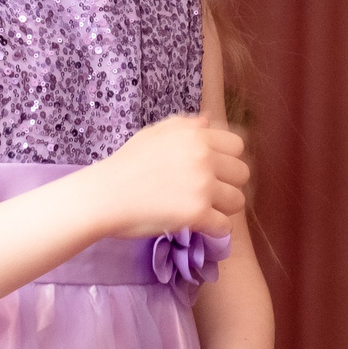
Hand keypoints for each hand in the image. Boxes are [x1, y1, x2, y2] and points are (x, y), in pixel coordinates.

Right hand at [92, 114, 247, 240]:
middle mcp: (203, 157)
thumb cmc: (125, 164)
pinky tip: (197, 224)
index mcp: (195, 136)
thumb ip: (184, 125)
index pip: (237, 145)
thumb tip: (207, 120)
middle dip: (228, 184)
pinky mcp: (197, 213)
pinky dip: (213, 228)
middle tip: (206, 193)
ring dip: (222, 208)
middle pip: (242, 174)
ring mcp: (202, 186)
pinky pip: (225, 225)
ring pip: (237, 201)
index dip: (227, 159)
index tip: (213, 171)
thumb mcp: (153, 134)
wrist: (104, 195)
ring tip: (201, 209)